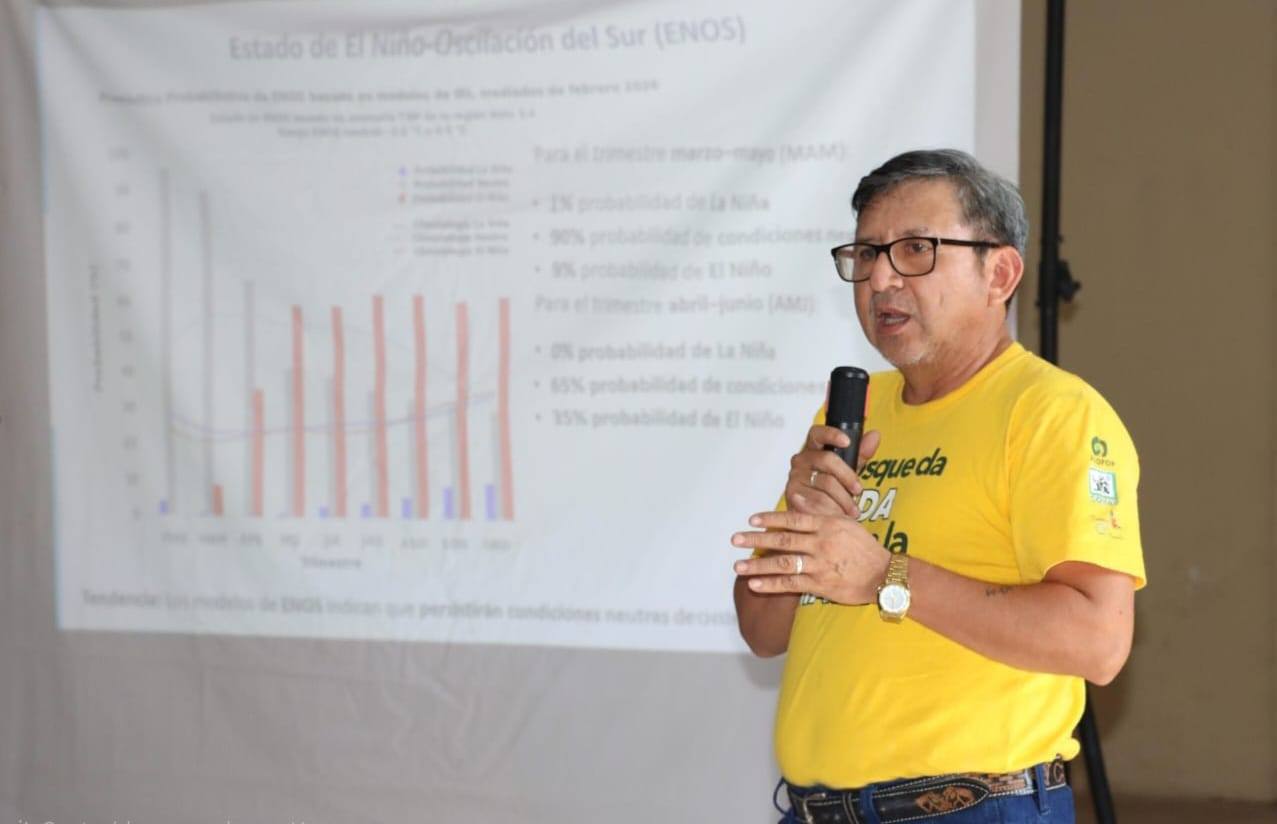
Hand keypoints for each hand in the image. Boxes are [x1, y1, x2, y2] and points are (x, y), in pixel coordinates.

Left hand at [731, 510, 890, 604]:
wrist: (884, 575)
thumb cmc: (864, 547)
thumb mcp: (846, 522)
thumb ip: (820, 510)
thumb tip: (797, 497)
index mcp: (827, 525)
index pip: (793, 519)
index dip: (770, 518)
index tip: (751, 519)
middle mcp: (822, 543)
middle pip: (783, 540)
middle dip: (756, 540)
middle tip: (735, 540)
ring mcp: (821, 564)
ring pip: (783, 563)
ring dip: (758, 564)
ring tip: (738, 566)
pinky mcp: (821, 585)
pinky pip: (791, 584)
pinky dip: (771, 584)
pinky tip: (754, 584)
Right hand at [785, 427, 881, 517]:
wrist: (813, 517)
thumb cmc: (829, 491)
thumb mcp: (847, 471)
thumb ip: (860, 454)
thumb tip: (874, 435)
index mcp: (813, 449)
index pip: (817, 433)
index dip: (831, 434)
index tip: (847, 441)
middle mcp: (801, 460)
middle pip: (827, 459)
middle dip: (847, 476)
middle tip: (858, 490)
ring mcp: (795, 477)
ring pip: (825, 483)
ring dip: (843, 499)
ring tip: (851, 510)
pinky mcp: (792, 495)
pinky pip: (818, 500)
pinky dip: (832, 509)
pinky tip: (837, 514)